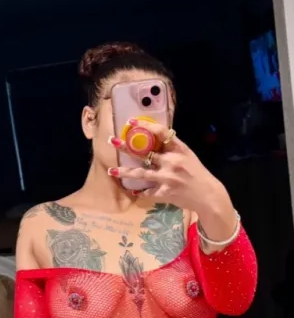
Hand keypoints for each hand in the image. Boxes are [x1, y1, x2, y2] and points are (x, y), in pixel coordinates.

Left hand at [108, 121, 234, 237]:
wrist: (207, 195)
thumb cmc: (196, 173)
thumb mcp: (187, 155)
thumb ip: (171, 149)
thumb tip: (152, 138)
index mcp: (179, 149)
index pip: (161, 132)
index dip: (145, 125)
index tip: (131, 122)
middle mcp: (172, 162)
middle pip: (145, 153)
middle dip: (126, 147)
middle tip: (112, 141)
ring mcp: (167, 178)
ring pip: (141, 174)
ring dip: (124, 172)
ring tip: (111, 170)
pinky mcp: (165, 193)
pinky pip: (147, 192)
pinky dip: (139, 192)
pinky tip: (131, 190)